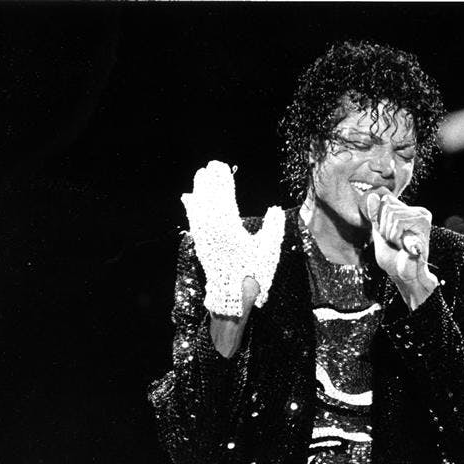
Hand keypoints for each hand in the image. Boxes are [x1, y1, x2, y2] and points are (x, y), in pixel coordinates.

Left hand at [181, 160, 283, 317]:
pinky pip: (193, 220)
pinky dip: (191, 207)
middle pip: (208, 198)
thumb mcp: (269, 250)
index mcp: (230, 227)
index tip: (223, 167)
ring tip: (201, 175)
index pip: (224, 196)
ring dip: (199, 190)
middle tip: (212, 165)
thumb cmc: (254, 273)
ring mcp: (204, 237)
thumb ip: (273, 227)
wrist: (233, 296)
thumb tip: (274, 209)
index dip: (223, 180)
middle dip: (210, 180)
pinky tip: (188, 198)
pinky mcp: (200, 244)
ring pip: (198, 207)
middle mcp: (213, 229)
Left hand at [367, 193, 437, 309]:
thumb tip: (372, 195)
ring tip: (401, 245)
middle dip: (385, 229)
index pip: (386, 202)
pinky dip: (396, 237)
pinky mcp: (423, 225)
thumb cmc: (394, 258)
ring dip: (391, 235)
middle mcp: (419, 212)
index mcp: (409, 213)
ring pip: (392, 215)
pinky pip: (398, 223)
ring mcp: (423, 218)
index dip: (381, 221)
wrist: (404, 276)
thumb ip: (375, 215)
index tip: (389, 236)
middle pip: (387, 207)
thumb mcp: (379, 234)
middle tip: (396, 242)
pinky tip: (405, 246)